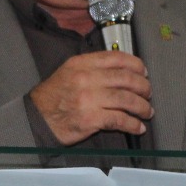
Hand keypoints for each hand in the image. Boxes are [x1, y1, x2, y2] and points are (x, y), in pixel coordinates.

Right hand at [29, 51, 153, 144]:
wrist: (37, 117)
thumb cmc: (54, 96)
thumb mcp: (69, 71)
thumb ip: (93, 67)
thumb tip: (121, 70)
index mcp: (82, 64)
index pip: (116, 58)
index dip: (136, 65)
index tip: (143, 72)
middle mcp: (87, 79)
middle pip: (126, 79)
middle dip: (143, 87)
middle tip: (148, 93)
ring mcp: (89, 99)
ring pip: (126, 100)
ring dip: (142, 107)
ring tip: (147, 111)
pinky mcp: (91, 119)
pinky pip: (119, 120)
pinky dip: (133, 124)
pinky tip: (138, 127)